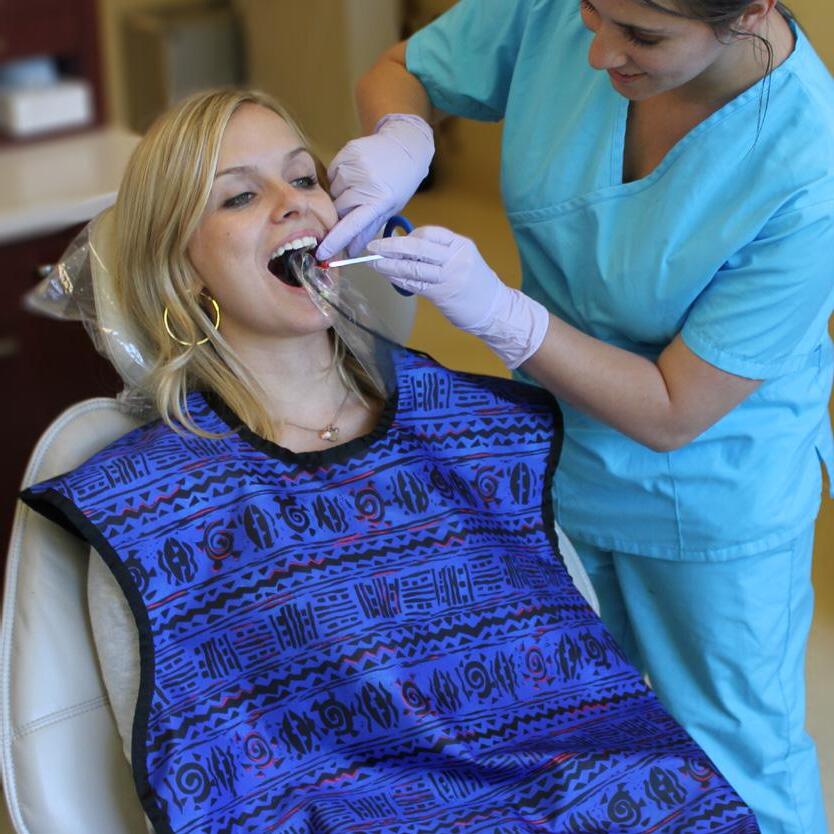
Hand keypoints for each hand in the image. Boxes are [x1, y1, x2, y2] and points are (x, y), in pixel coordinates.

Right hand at [316, 114, 433, 261]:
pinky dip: (338, 179)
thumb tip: (350, 252)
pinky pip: (332, 173)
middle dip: (341, 214)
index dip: (335, 240)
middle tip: (354, 207)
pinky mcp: (347, 152)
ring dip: (340, 194)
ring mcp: (354, 166)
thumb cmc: (399, 182)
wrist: (405, 145)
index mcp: (379, 201)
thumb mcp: (389, 208)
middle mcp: (365, 184)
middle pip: (338, 209)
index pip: (351, 226)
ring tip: (358, 187)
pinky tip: (354, 175)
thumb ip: (368, 230)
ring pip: (333, 191)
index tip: (322, 252)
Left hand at [366, 226, 549, 368]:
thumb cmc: (475, 284)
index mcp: (460, 244)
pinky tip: (388, 277)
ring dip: (389, 264)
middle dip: (391, 246)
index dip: (407, 235)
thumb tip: (406, 248)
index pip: (429, 232)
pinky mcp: (442, 294)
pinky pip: (414, 284)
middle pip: (417, 246)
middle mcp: (456, 257)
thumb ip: (439, 253)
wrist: (495, 309)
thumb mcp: (463, 259)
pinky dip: (398, 279)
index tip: (393, 240)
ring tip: (374, 263)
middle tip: (373, 247)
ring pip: (412, 266)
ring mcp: (449, 276)